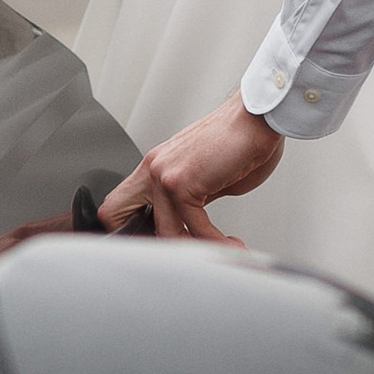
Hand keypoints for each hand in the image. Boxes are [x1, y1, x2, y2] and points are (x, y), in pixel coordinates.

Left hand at [98, 95, 285, 241]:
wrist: (258, 119)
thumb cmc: (240, 141)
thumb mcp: (206, 178)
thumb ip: (191, 201)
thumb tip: (191, 225)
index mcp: (155, 166)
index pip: (118, 204)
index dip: (129, 228)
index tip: (160, 244)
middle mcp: (153, 168)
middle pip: (116, 216)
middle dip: (147, 242)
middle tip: (182, 253)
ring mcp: (163, 174)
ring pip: (162, 230)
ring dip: (194, 248)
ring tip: (220, 249)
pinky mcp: (181, 182)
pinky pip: (193, 227)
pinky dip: (215, 241)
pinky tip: (229, 242)